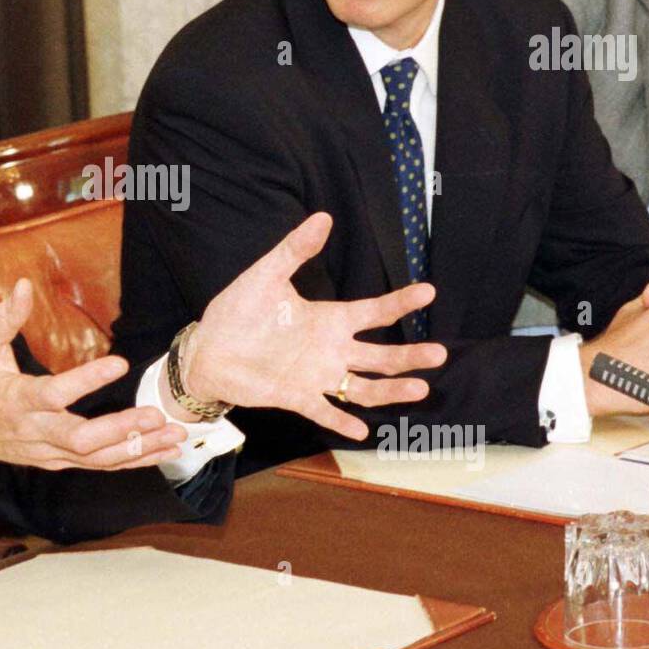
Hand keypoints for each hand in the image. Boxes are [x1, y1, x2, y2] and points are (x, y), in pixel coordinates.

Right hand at [0, 279, 188, 501]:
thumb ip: (4, 317)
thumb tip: (23, 284)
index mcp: (14, 399)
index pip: (54, 394)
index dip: (87, 381)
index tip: (120, 363)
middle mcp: (34, 431)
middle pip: (82, 440)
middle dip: (123, 430)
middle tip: (159, 415)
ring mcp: (47, 452)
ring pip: (97, 458)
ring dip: (138, 449)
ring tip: (175, 434)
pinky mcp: (56, 462)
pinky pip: (98, 465)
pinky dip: (132, 459)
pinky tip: (162, 449)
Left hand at [174, 212, 446, 441]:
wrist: (208, 348)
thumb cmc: (239, 310)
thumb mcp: (267, 275)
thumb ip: (296, 250)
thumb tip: (323, 217)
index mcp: (328, 319)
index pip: (373, 312)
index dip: (401, 302)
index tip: (428, 291)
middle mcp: (330, 350)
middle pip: (380, 356)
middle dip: (410, 356)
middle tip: (439, 353)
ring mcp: (316, 376)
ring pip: (362, 387)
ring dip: (390, 391)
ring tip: (419, 390)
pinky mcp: (296, 396)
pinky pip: (324, 411)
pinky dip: (341, 420)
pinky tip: (361, 430)